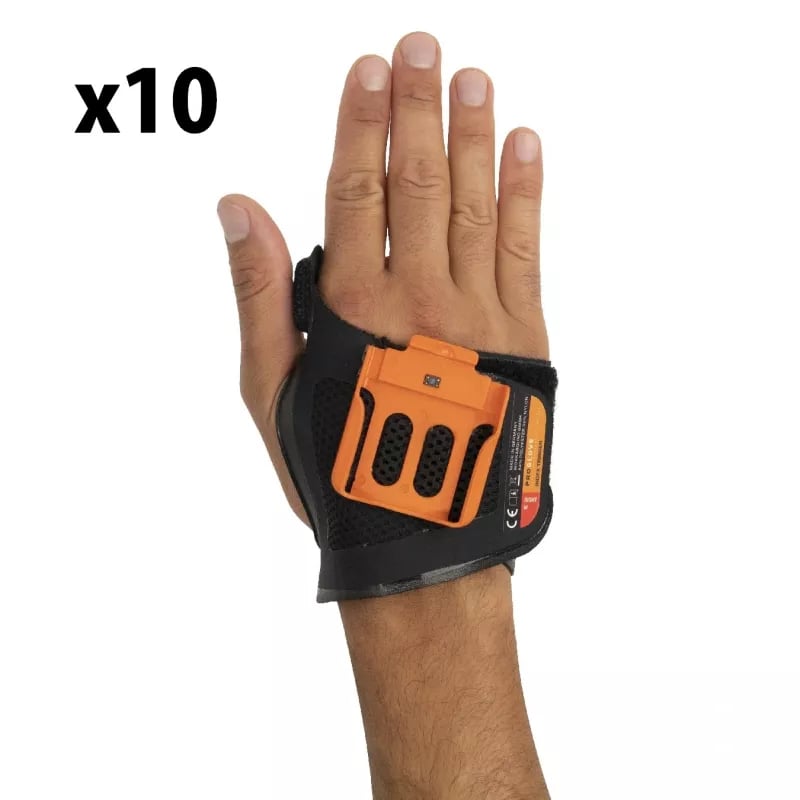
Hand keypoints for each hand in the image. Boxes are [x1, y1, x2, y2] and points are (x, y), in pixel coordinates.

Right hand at [217, 31, 548, 524]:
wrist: (422, 542)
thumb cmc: (337, 468)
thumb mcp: (272, 390)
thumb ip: (259, 293)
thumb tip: (238, 208)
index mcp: (352, 310)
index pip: (355, 192)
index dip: (360, 125)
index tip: (369, 70)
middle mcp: (419, 302)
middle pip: (416, 185)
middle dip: (418, 111)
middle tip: (423, 46)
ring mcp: (479, 318)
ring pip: (472, 208)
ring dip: (473, 138)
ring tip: (473, 79)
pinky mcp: (524, 341)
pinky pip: (523, 254)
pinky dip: (524, 196)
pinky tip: (524, 148)